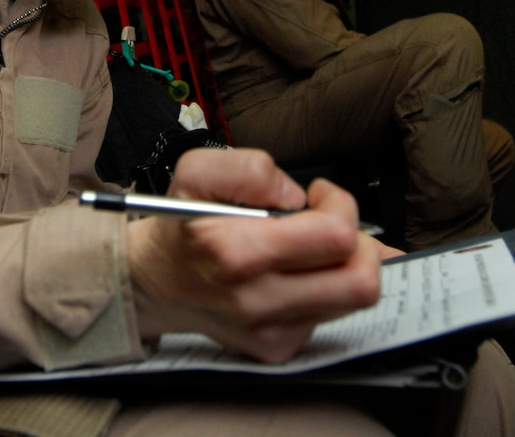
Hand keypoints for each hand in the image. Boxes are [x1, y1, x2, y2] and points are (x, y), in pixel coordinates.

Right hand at [127, 148, 381, 363]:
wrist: (154, 280)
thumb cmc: (180, 224)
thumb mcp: (196, 171)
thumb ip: (248, 168)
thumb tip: (295, 196)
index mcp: (236, 250)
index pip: (336, 235)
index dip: (340, 204)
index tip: (317, 194)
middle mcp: (256, 299)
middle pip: (361, 280)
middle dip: (359, 240)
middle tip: (329, 221)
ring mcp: (269, 329)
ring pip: (354, 300)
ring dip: (347, 265)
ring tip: (318, 244)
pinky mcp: (276, 346)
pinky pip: (330, 316)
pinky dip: (325, 287)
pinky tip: (298, 270)